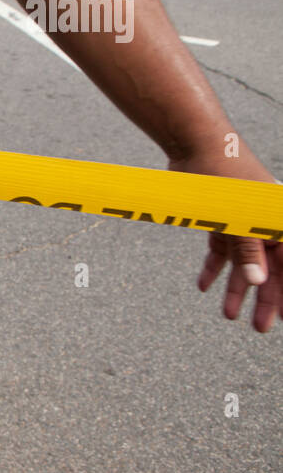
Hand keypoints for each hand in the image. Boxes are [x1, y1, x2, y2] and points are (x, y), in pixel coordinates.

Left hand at [169, 143, 280, 332]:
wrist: (198, 144)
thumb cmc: (226, 177)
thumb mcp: (238, 219)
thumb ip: (249, 251)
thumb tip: (259, 282)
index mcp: (280, 224)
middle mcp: (266, 225)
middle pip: (269, 269)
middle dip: (264, 299)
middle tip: (257, 327)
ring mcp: (244, 224)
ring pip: (244, 264)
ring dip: (237, 289)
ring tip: (230, 315)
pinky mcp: (222, 221)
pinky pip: (221, 251)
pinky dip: (214, 268)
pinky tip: (205, 286)